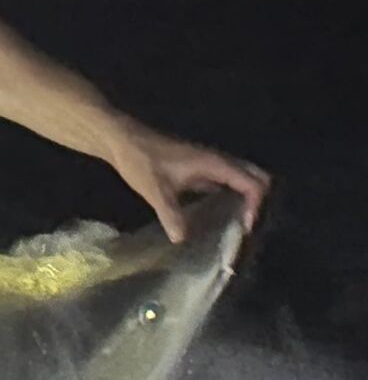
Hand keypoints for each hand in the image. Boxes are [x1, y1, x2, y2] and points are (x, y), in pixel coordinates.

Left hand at [105, 123, 269, 241]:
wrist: (121, 139)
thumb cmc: (140, 160)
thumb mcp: (155, 190)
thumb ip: (171, 214)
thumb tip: (182, 240)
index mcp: (215, 164)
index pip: (253, 184)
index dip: (256, 206)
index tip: (245, 227)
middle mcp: (218, 162)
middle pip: (255, 178)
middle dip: (259, 201)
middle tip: (246, 228)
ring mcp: (208, 164)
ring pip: (241, 179)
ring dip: (246, 199)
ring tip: (237, 228)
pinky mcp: (197, 169)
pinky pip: (224, 183)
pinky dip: (229, 197)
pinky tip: (216, 218)